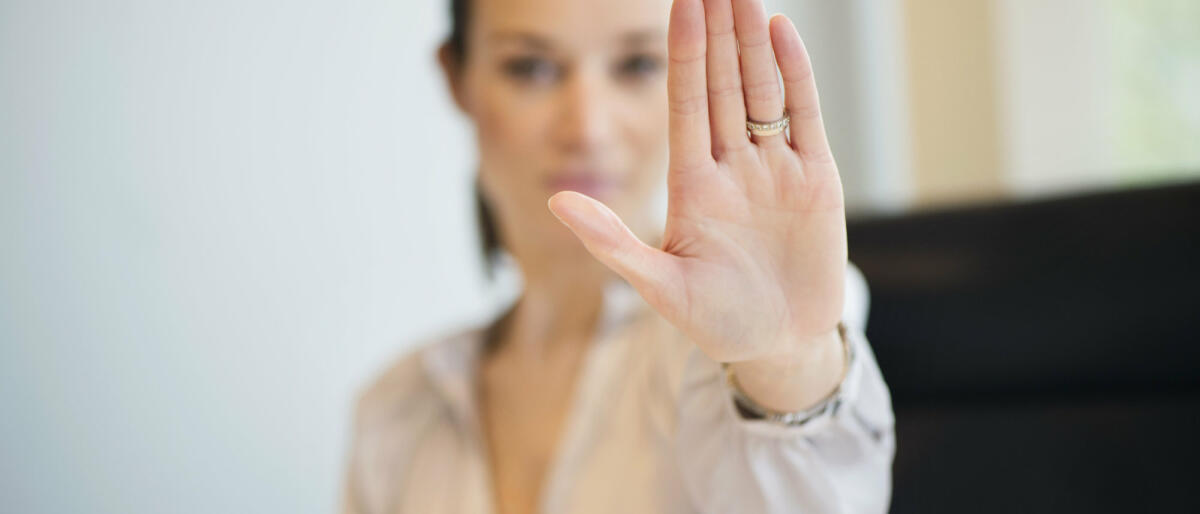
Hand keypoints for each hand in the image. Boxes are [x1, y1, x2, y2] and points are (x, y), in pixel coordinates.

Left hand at [548, 0, 845, 366]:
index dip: (683, 53)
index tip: (680, 3)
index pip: (685, 104)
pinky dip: (795, 76)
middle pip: (722, 85)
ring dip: (752, 43)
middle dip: (717, 32)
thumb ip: (611, 242)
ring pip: (761, 91)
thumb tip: (555, 202)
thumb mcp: (660, 286)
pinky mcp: (816, 180)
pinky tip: (781, 34)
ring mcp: (775, 170)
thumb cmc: (717, 322)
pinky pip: (804, 117)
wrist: (781, 346)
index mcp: (692, 185)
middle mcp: (732, 168)